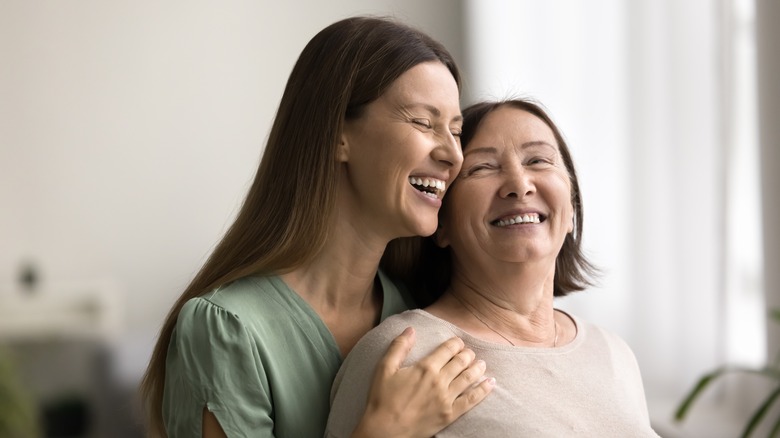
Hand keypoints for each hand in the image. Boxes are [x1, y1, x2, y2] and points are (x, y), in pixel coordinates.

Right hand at [351, 327, 493, 437]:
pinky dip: (483, 390)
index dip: (455, 343)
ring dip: (477, 368)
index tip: (458, 341)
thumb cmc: (382, 399)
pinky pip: (472, 400)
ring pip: (469, 378)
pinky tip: (490, 383)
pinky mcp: (450, 414)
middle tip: (469, 352)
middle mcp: (439, 381)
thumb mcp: (384, 368)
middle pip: (461, 362)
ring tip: (481, 363)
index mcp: (425, 367)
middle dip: (467, 354)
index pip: (447, 349)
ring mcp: (447, 399)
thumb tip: (410, 329)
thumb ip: (399, 347)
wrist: (385, 430)